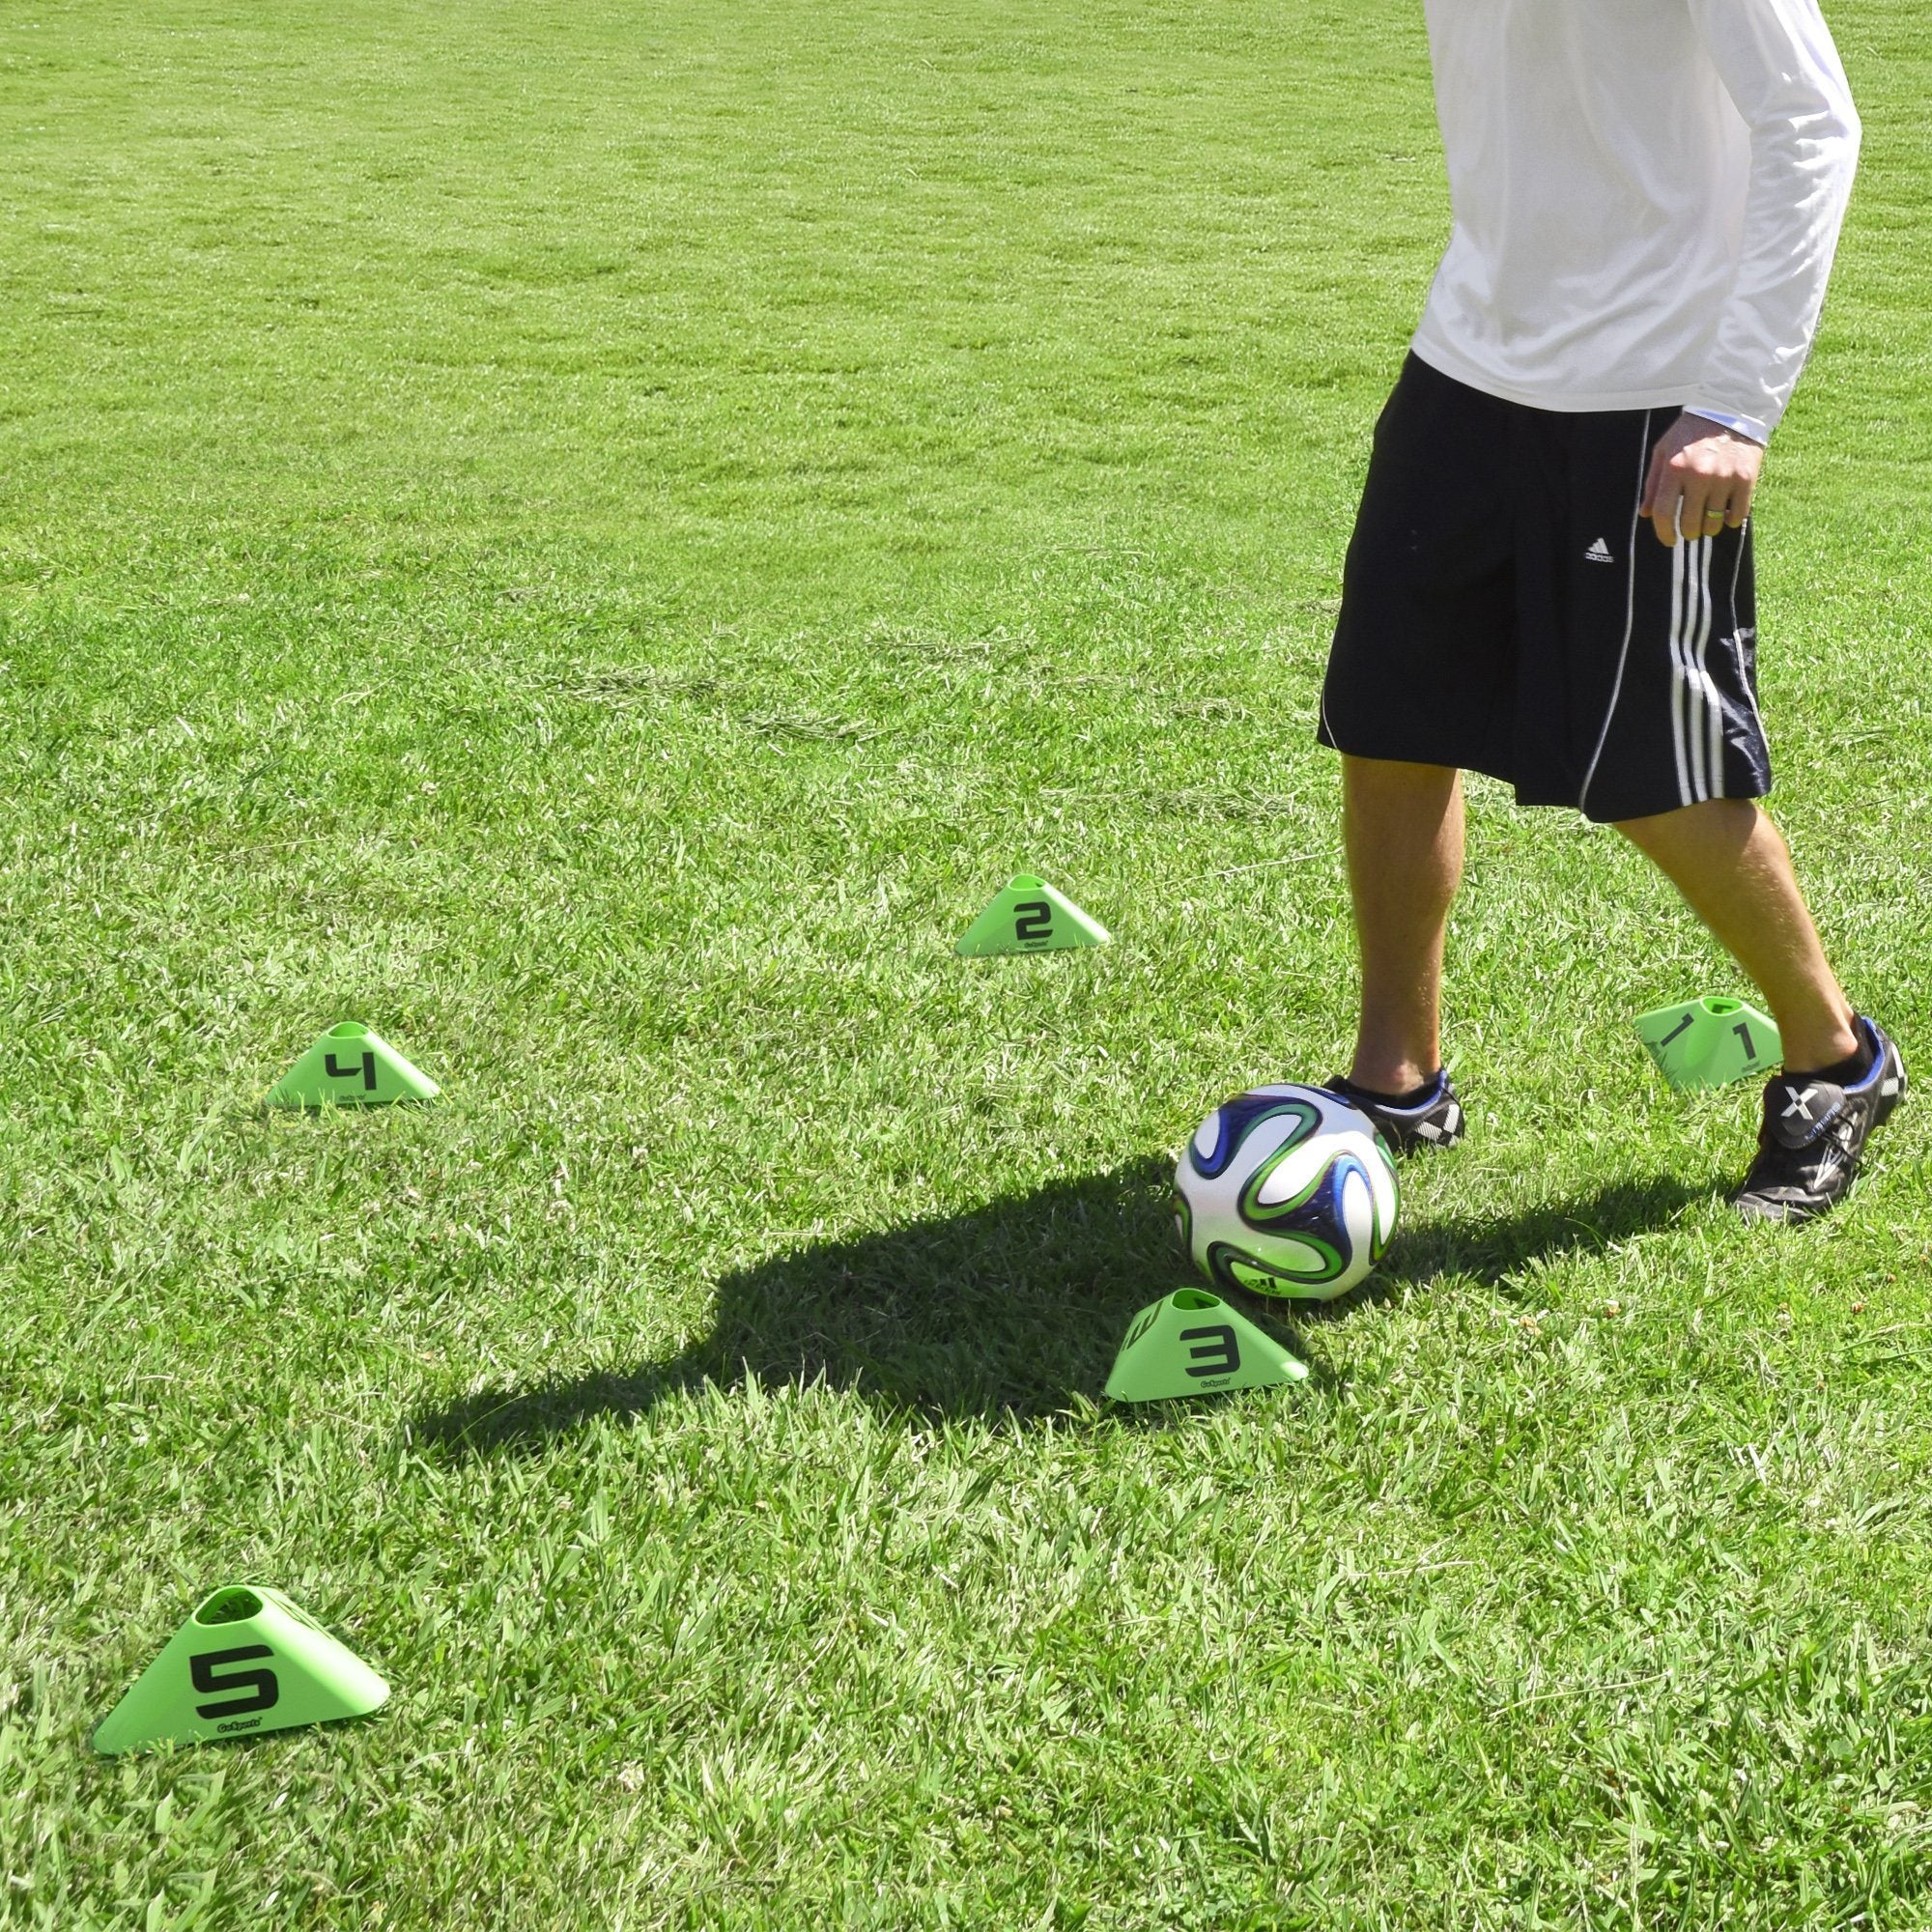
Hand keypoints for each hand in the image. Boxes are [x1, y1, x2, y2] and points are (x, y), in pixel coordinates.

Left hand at [1640, 412, 1763, 547]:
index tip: (1669, 540)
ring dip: (1708, 528)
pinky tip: (1726, 514)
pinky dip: (1730, 520)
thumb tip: (1645, 514)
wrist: (1729, 409)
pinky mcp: (1746, 477)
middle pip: (1690, 523)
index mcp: (1675, 468)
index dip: (1664, 533)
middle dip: (1688, 533)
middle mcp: (1699, 474)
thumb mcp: (1663, 451)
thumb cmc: (1690, 432)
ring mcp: (1724, 477)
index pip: (1663, 513)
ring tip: (1707, 521)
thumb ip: (1653, 484)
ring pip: (1713, 523)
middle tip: (1690, 530)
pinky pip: (1738, 514)